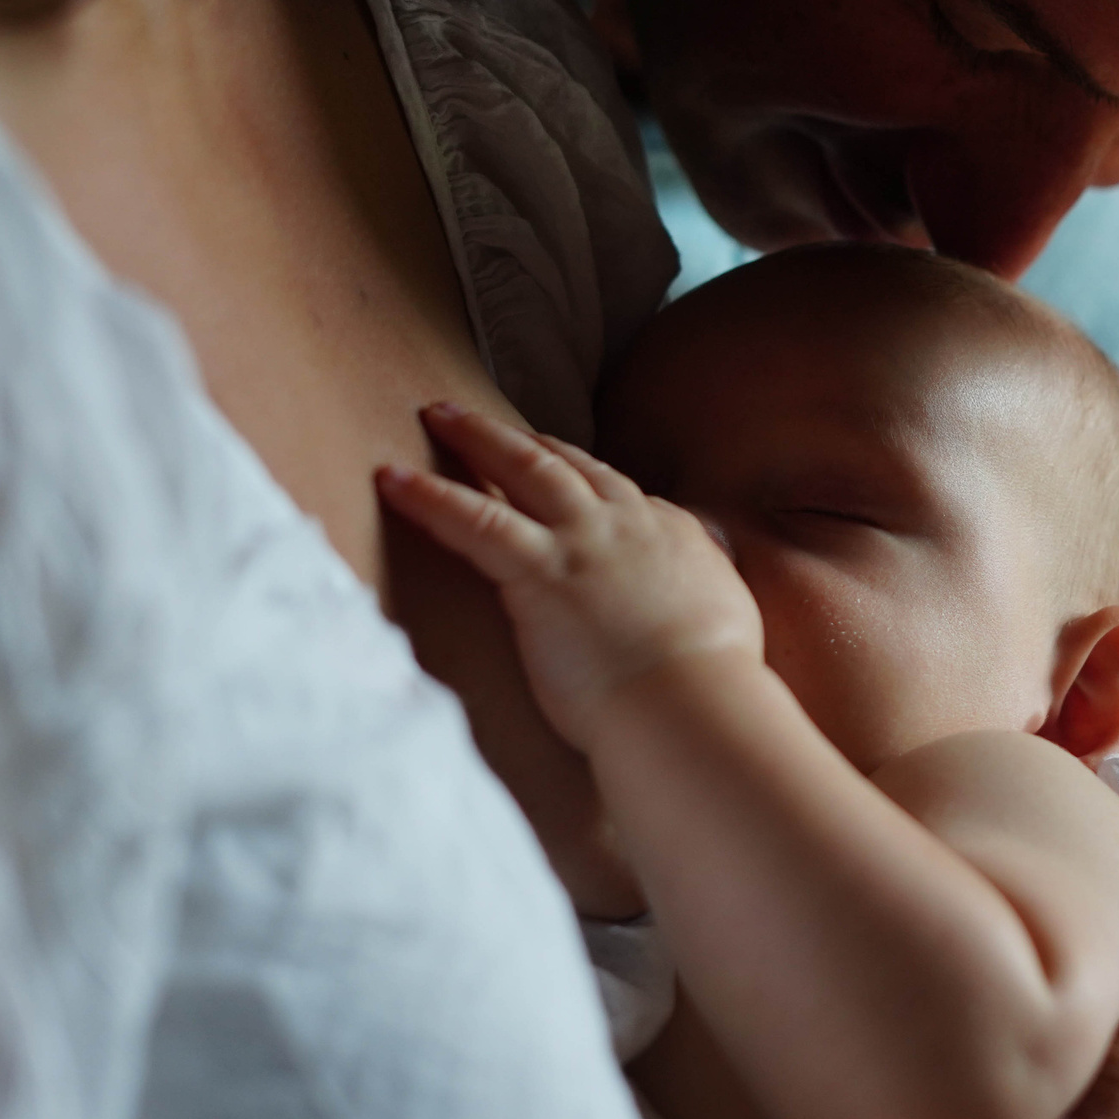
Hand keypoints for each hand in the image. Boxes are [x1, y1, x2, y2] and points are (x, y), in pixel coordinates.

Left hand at [375, 402, 763, 747]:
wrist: (692, 702)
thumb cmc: (710, 680)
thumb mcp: (726, 614)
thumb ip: (704, 585)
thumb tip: (700, 584)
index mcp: (669, 533)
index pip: (614, 488)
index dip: (576, 468)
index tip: (550, 458)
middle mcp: (624, 522)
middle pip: (563, 461)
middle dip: (518, 436)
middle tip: (477, 417)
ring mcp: (581, 540)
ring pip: (521, 468)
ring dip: (475, 437)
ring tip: (436, 415)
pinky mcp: (540, 571)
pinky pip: (474, 519)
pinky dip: (429, 497)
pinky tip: (392, 479)